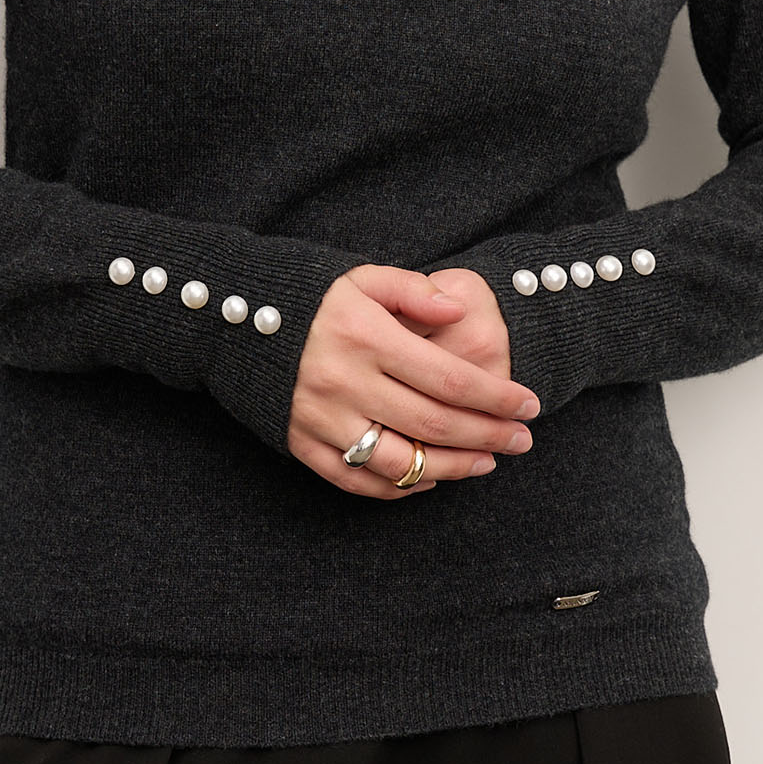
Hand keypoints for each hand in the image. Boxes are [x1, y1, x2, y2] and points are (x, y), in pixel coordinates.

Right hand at [287, 264, 539, 500]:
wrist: (233, 319)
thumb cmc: (309, 295)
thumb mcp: (360, 277)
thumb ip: (413, 290)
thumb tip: (459, 310)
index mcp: (367, 336)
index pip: (449, 378)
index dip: (496, 397)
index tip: (529, 405)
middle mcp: (346, 381)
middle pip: (434, 423)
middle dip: (489, 435)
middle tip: (523, 440)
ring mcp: (322, 418)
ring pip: (401, 461)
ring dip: (453, 468)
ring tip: (487, 464)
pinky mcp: (301, 443)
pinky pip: (357, 479)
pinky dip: (399, 486)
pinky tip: (430, 477)